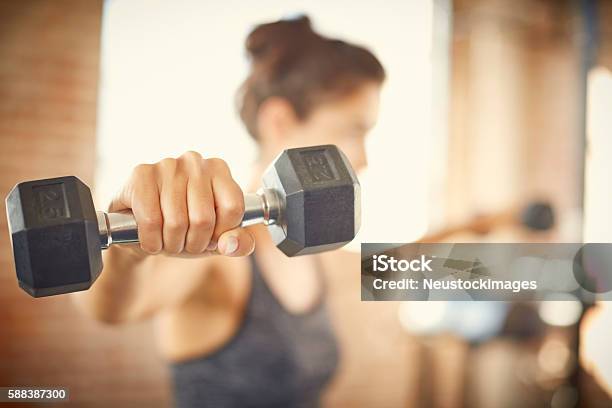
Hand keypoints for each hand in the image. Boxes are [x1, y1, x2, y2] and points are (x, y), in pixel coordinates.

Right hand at [109, 151, 254, 256]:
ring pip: (176, 222)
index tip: (211, 237)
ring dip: (171, 244)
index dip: (221, 233)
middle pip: (203, 218)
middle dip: (194, 243)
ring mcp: (167, 164)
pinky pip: (151, 220)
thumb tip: (230, 244)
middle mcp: (195, 161)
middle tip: (185, 242)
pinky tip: (150, 237)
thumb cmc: (184, 230)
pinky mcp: (141, 173)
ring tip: (167, 240)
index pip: (233, 208)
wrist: (138, 229)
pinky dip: (151, 241)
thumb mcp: (217, 239)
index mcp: (220, 170)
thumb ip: (239, 243)